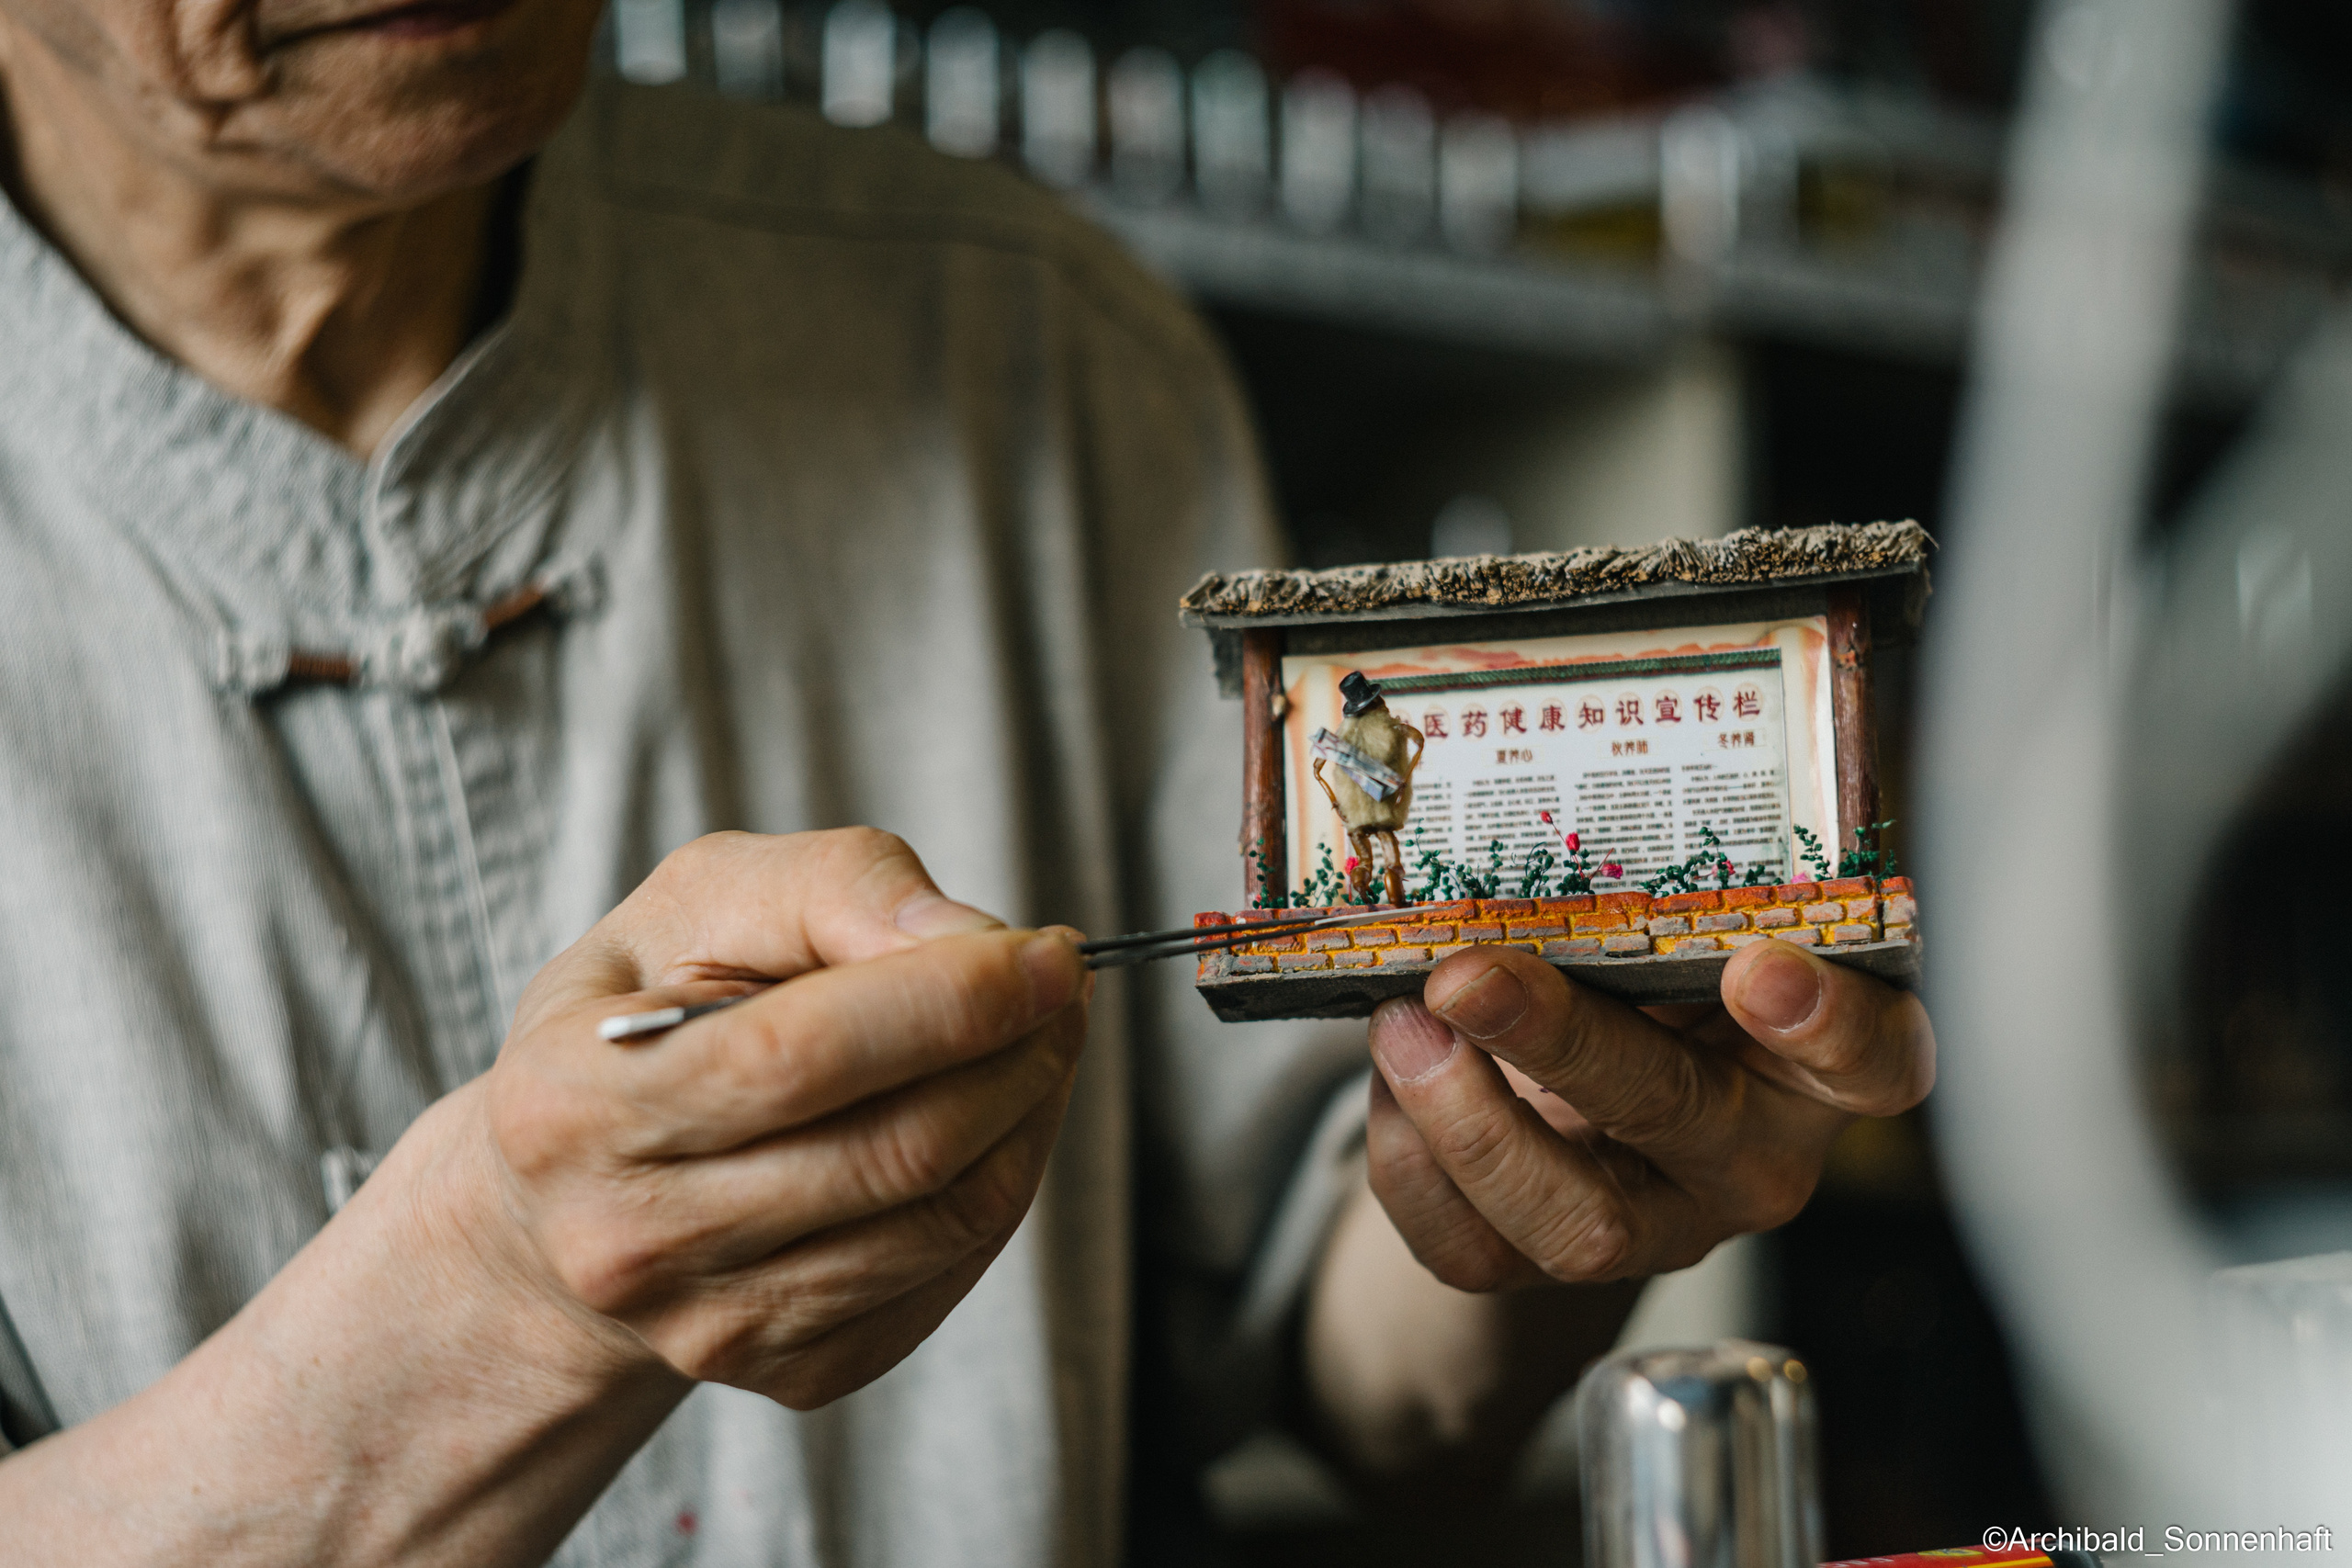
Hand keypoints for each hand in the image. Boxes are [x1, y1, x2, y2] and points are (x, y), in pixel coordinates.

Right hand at [465, 829, 1088, 1407]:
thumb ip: (835, 889)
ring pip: (944, 1219)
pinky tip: (993, 1120)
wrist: (570, 1194)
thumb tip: (972, 940)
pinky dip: (1003, 1181)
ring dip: (1031, 1113)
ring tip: (1039, 1040)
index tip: (1048, 953)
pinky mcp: (790, 1376)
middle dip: (1018, 1052)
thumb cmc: (648, 1014)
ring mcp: (711, 1328)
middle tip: (1063, 987)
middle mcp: (631, 1240)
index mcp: (579, 1104)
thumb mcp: (700, 902)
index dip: (950, 1000)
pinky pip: (948, 1275)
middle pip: (896, 1150)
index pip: (799, 1057)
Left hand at [1362, 940, 1933, 1288]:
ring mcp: (1658, 1226)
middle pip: (1681, 1122)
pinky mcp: (1549, 1266)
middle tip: (1469, 975)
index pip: (1876, 1059)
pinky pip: (1474, 1251)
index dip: (1829, 1026)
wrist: (1575, 1095)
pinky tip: (1393, 1075)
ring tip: (1403, 1022)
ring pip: (1577, 1225)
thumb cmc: (1649, 979)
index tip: (1761, 971)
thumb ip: (1656, 884)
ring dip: (1467, 1121)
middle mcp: (1753, 1154)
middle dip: (1560, 1045)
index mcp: (1818, 1060)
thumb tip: (1532, 800)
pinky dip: (1410, 1161)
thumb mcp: (1680, 922)